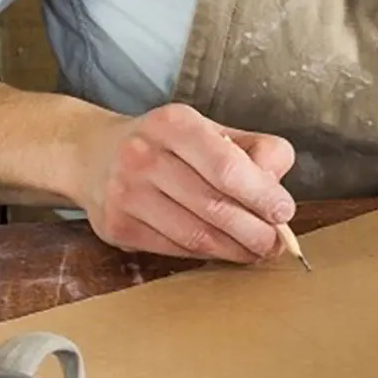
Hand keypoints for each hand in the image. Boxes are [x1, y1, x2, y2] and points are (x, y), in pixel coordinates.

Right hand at [73, 102, 296, 263]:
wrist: (93, 155)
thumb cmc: (169, 144)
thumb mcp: (211, 130)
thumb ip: (254, 150)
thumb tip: (277, 186)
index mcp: (174, 124)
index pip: (226, 166)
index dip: (261, 194)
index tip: (284, 212)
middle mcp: (143, 155)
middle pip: (213, 205)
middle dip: (254, 230)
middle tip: (276, 243)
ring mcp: (125, 194)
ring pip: (195, 234)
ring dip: (235, 249)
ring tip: (257, 251)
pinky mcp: (116, 227)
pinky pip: (174, 248)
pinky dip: (206, 254)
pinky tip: (223, 250)